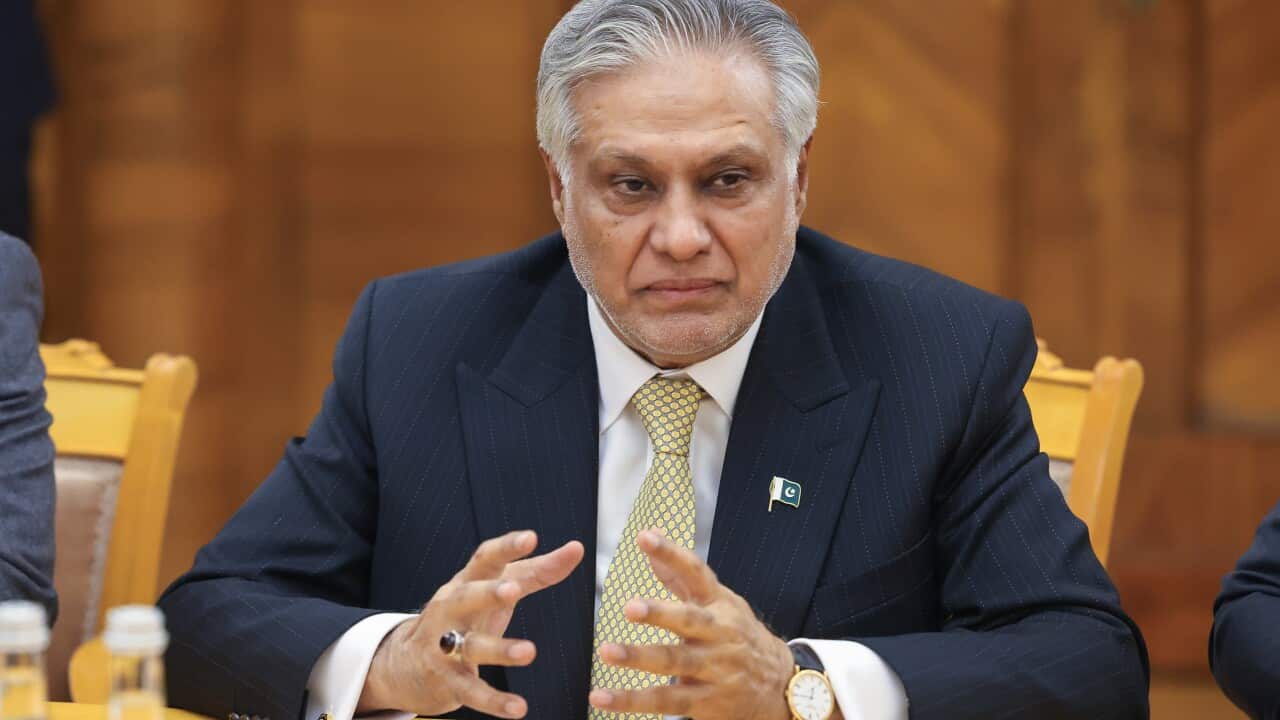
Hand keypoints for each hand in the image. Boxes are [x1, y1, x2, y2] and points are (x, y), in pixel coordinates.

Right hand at [358, 530, 583, 718]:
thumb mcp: (498, 590)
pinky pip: (472, 692)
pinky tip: (519, 709)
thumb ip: (538, 571)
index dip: (507, 547)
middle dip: (488, 592)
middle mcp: (452, 609)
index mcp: (467, 581)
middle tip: (513, 590)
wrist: (406, 664)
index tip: (531, 537)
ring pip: (471, 646)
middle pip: (467, 596)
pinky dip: (494, 701)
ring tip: (529, 652)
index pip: (485, 559)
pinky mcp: (447, 681)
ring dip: (500, 649)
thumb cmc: (467, 616)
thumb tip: (577, 548)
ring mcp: (445, 645)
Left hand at [587, 529, 799, 719]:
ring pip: (675, 662)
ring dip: (640, 658)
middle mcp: (719, 634)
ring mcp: (714, 669)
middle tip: (630, 608)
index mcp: (719, 604)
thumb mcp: (717, 601)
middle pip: (689, 621)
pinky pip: (664, 700)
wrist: (778, 685)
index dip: (672, 554)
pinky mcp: (704, 701)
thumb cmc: (738, 634)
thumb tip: (649, 534)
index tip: (645, 537)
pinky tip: (602, 696)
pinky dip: (631, 700)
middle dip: (661, 614)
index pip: (696, 572)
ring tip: (608, 651)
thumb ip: (679, 573)